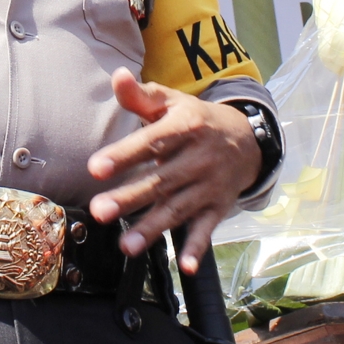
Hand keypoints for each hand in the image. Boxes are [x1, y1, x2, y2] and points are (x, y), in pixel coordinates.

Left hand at [87, 68, 260, 273]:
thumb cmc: (195, 120)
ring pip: (178, 209)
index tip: (96, 168)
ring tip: (127, 246)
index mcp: (185, 127)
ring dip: (153, 229)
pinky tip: (184, 266)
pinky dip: (196, 249)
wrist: (248, 139)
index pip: (152, 142)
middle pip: (160, 181)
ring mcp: (209, 186)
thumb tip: (117, 77)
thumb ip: (141, 95)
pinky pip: (206, 230)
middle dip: (130, 198)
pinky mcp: (217, 208)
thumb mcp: (172, 102)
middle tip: (99, 211)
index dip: (124, 155)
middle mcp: (199, 158)